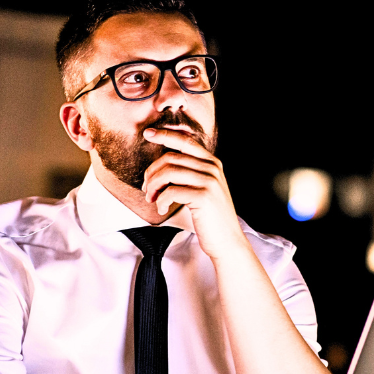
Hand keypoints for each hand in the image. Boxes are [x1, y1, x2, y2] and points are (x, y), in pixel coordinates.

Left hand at [142, 128, 248, 258]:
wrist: (227, 240)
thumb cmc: (211, 217)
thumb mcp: (204, 188)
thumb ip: (190, 172)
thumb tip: (162, 164)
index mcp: (212, 163)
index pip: (185, 141)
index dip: (165, 135)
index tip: (148, 133)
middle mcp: (212, 168)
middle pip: (170, 158)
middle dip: (152, 172)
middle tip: (147, 189)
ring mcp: (209, 181)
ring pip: (168, 172)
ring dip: (153, 186)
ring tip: (152, 199)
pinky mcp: (203, 196)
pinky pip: (170, 191)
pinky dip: (161, 201)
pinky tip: (162, 209)